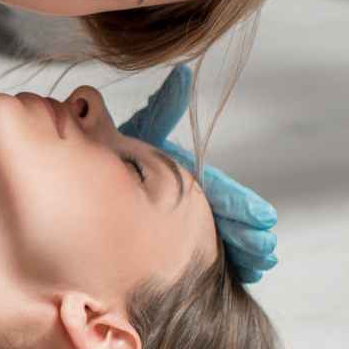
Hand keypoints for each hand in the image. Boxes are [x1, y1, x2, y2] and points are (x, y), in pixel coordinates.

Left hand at [116, 65, 278, 282]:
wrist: (84, 174)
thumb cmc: (111, 150)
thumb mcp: (137, 132)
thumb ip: (162, 110)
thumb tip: (182, 76)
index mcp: (182, 174)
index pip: (217, 190)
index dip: (240, 205)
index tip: (263, 220)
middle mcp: (187, 196)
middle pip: (221, 216)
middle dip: (245, 233)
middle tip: (265, 251)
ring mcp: (180, 217)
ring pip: (213, 236)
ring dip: (239, 249)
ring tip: (260, 264)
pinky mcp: (170, 237)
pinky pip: (196, 250)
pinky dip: (222, 260)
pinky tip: (245, 273)